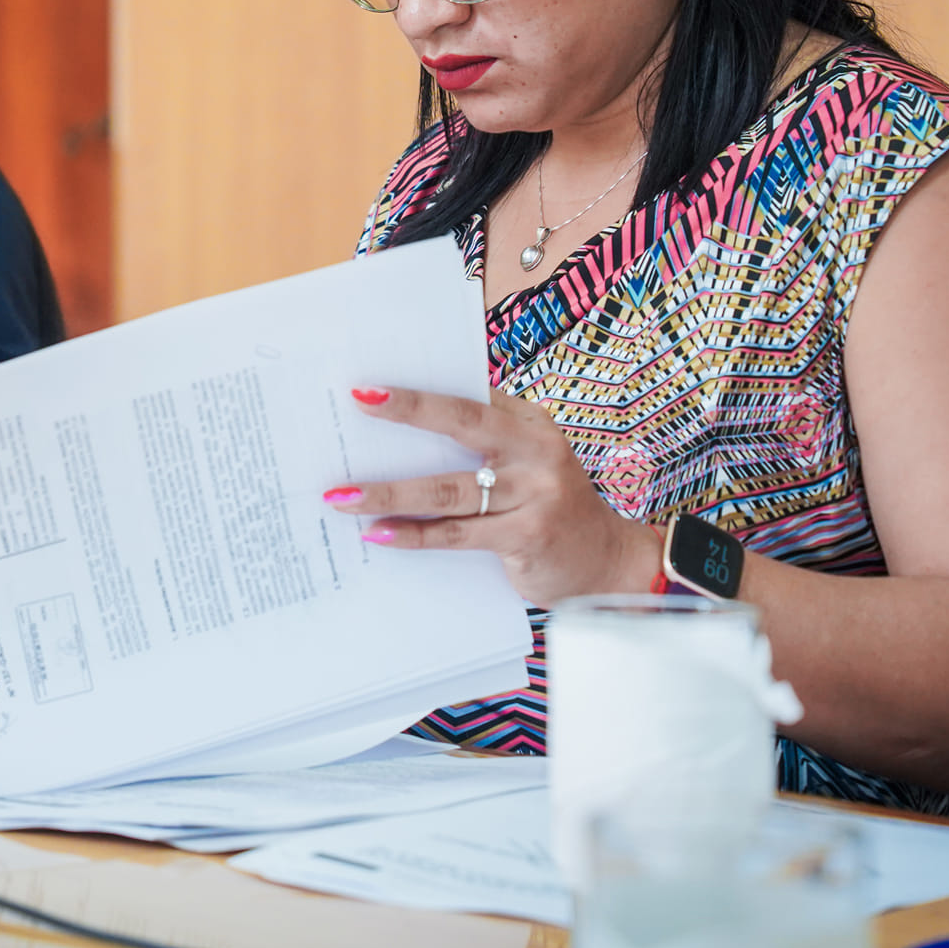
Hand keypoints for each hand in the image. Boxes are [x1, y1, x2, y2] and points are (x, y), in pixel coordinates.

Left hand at [323, 387, 659, 607]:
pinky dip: (413, 534)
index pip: (468, 394)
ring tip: (342, 496)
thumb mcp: (527, 462)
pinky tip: (378, 533)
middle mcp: (535, 449)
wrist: (606, 563)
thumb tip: (398, 441)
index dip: (419, 389)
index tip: (369, 384)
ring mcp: (534, 493)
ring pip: (446, 489)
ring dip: (388, 492)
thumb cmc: (548, 506)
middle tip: (357, 402)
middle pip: (461, 422)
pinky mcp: (527, 536)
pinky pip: (456, 534)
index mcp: (529, 421)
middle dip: (407, 410)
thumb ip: (481, 445)